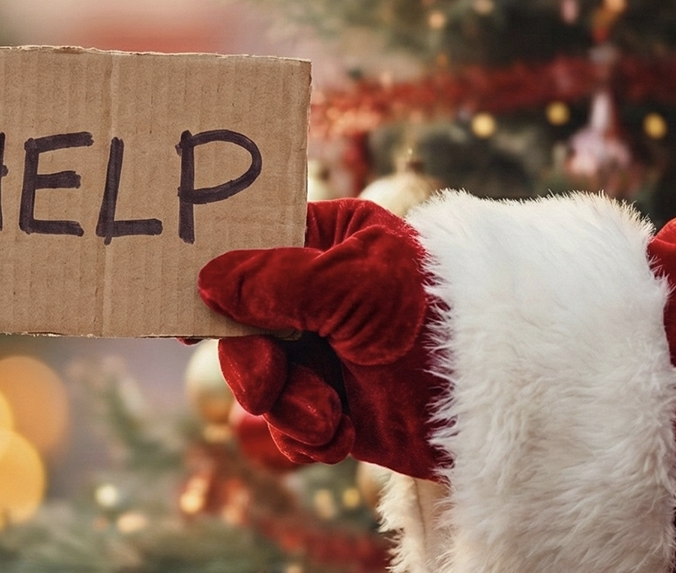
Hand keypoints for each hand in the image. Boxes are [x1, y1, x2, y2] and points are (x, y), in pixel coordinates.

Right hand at [199, 198, 446, 479]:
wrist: (492, 398)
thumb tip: (208, 278)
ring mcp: (326, 352)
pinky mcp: (335, 407)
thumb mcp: (352, 285)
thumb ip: (274, 280)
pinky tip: (342, 432)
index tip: (183, 307)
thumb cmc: (434, 317)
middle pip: (241, 323)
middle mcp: (322, 294)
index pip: (252, 246)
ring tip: (328, 411)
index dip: (215, 274)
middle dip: (252, 360)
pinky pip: (287, 425)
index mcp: (330, 241)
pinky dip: (308, 433)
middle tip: (268, 379)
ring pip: (259, 381)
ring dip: (286, 403)